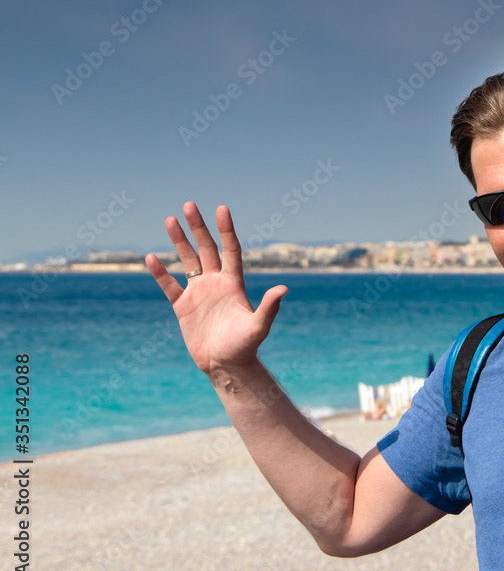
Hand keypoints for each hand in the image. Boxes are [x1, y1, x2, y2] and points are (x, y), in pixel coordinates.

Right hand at [145, 202, 286, 374]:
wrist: (226, 366)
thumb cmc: (245, 347)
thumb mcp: (258, 326)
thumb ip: (269, 307)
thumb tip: (284, 288)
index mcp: (234, 284)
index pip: (230, 250)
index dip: (226, 230)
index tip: (221, 209)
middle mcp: (216, 283)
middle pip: (207, 249)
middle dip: (198, 228)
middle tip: (189, 204)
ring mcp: (199, 293)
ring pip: (188, 261)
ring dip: (179, 242)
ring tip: (169, 220)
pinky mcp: (183, 307)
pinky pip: (170, 285)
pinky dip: (161, 272)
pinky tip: (151, 257)